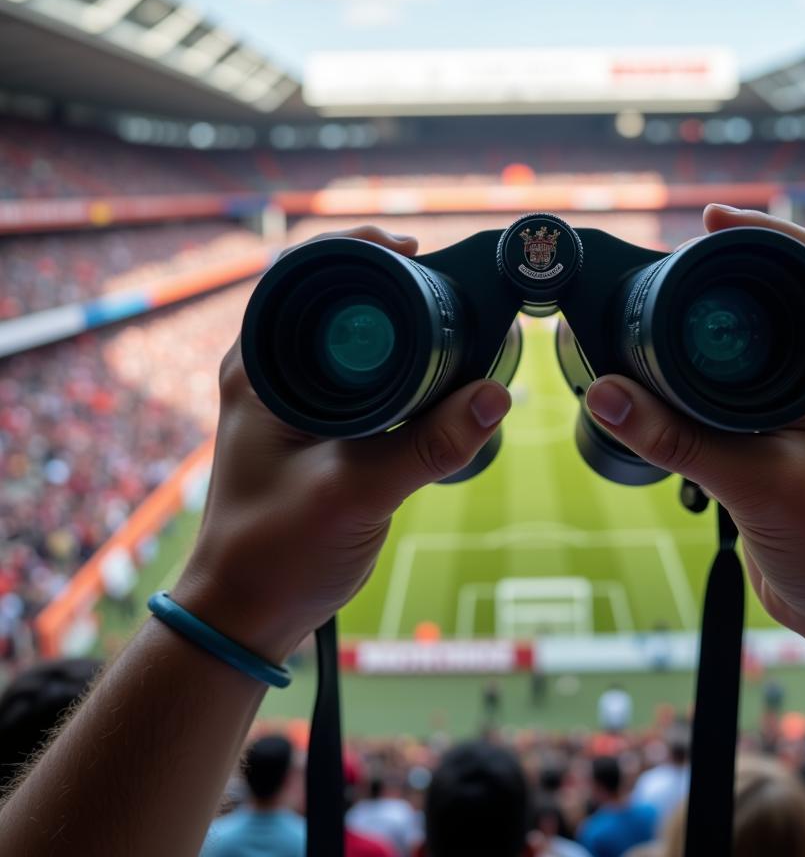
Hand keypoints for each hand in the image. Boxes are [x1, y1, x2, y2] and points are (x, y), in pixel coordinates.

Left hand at [173, 226, 510, 661]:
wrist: (249, 610)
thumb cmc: (277, 551)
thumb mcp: (356, 494)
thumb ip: (428, 445)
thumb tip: (497, 394)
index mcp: (261, 368)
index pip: (304, 276)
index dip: (361, 251)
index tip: (420, 252)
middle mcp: (274, 371)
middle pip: (337, 299)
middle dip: (394, 284)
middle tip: (451, 284)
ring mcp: (298, 398)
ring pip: (356, 338)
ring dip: (402, 325)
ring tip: (456, 317)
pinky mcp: (324, 426)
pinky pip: (368, 376)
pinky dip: (405, 365)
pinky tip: (443, 370)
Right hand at [585, 204, 804, 671]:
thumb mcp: (759, 483)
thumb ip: (678, 438)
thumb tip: (603, 393)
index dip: (762, 231)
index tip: (706, 220)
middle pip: (773, 294)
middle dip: (720, 274)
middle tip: (663, 267)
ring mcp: (798, 402)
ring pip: (746, 341)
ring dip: (701, 326)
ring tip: (650, 311)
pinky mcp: (770, 433)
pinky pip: (725, 386)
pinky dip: (690, 374)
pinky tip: (655, 376)